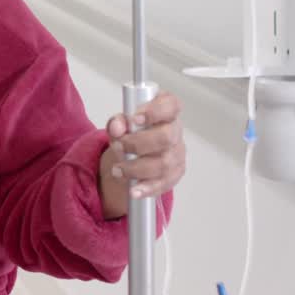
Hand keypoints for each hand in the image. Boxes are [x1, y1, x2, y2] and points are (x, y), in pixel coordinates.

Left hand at [98, 92, 186, 218]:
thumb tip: (117, 127)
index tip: (135, 118)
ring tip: (117, 170)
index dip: (155, 111)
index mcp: (165, 112)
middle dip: (138, 143)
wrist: (135, 154)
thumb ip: (117, 123)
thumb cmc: (132, 132)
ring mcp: (177, 155)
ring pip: (163, 163)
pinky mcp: (174, 175)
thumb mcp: (120, 124)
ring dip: (136, 168)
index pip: (170, 105)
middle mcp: (175, 132)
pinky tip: (133, 190)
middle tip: (118, 147)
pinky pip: (163, 183)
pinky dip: (146, 187)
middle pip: (166, 137)